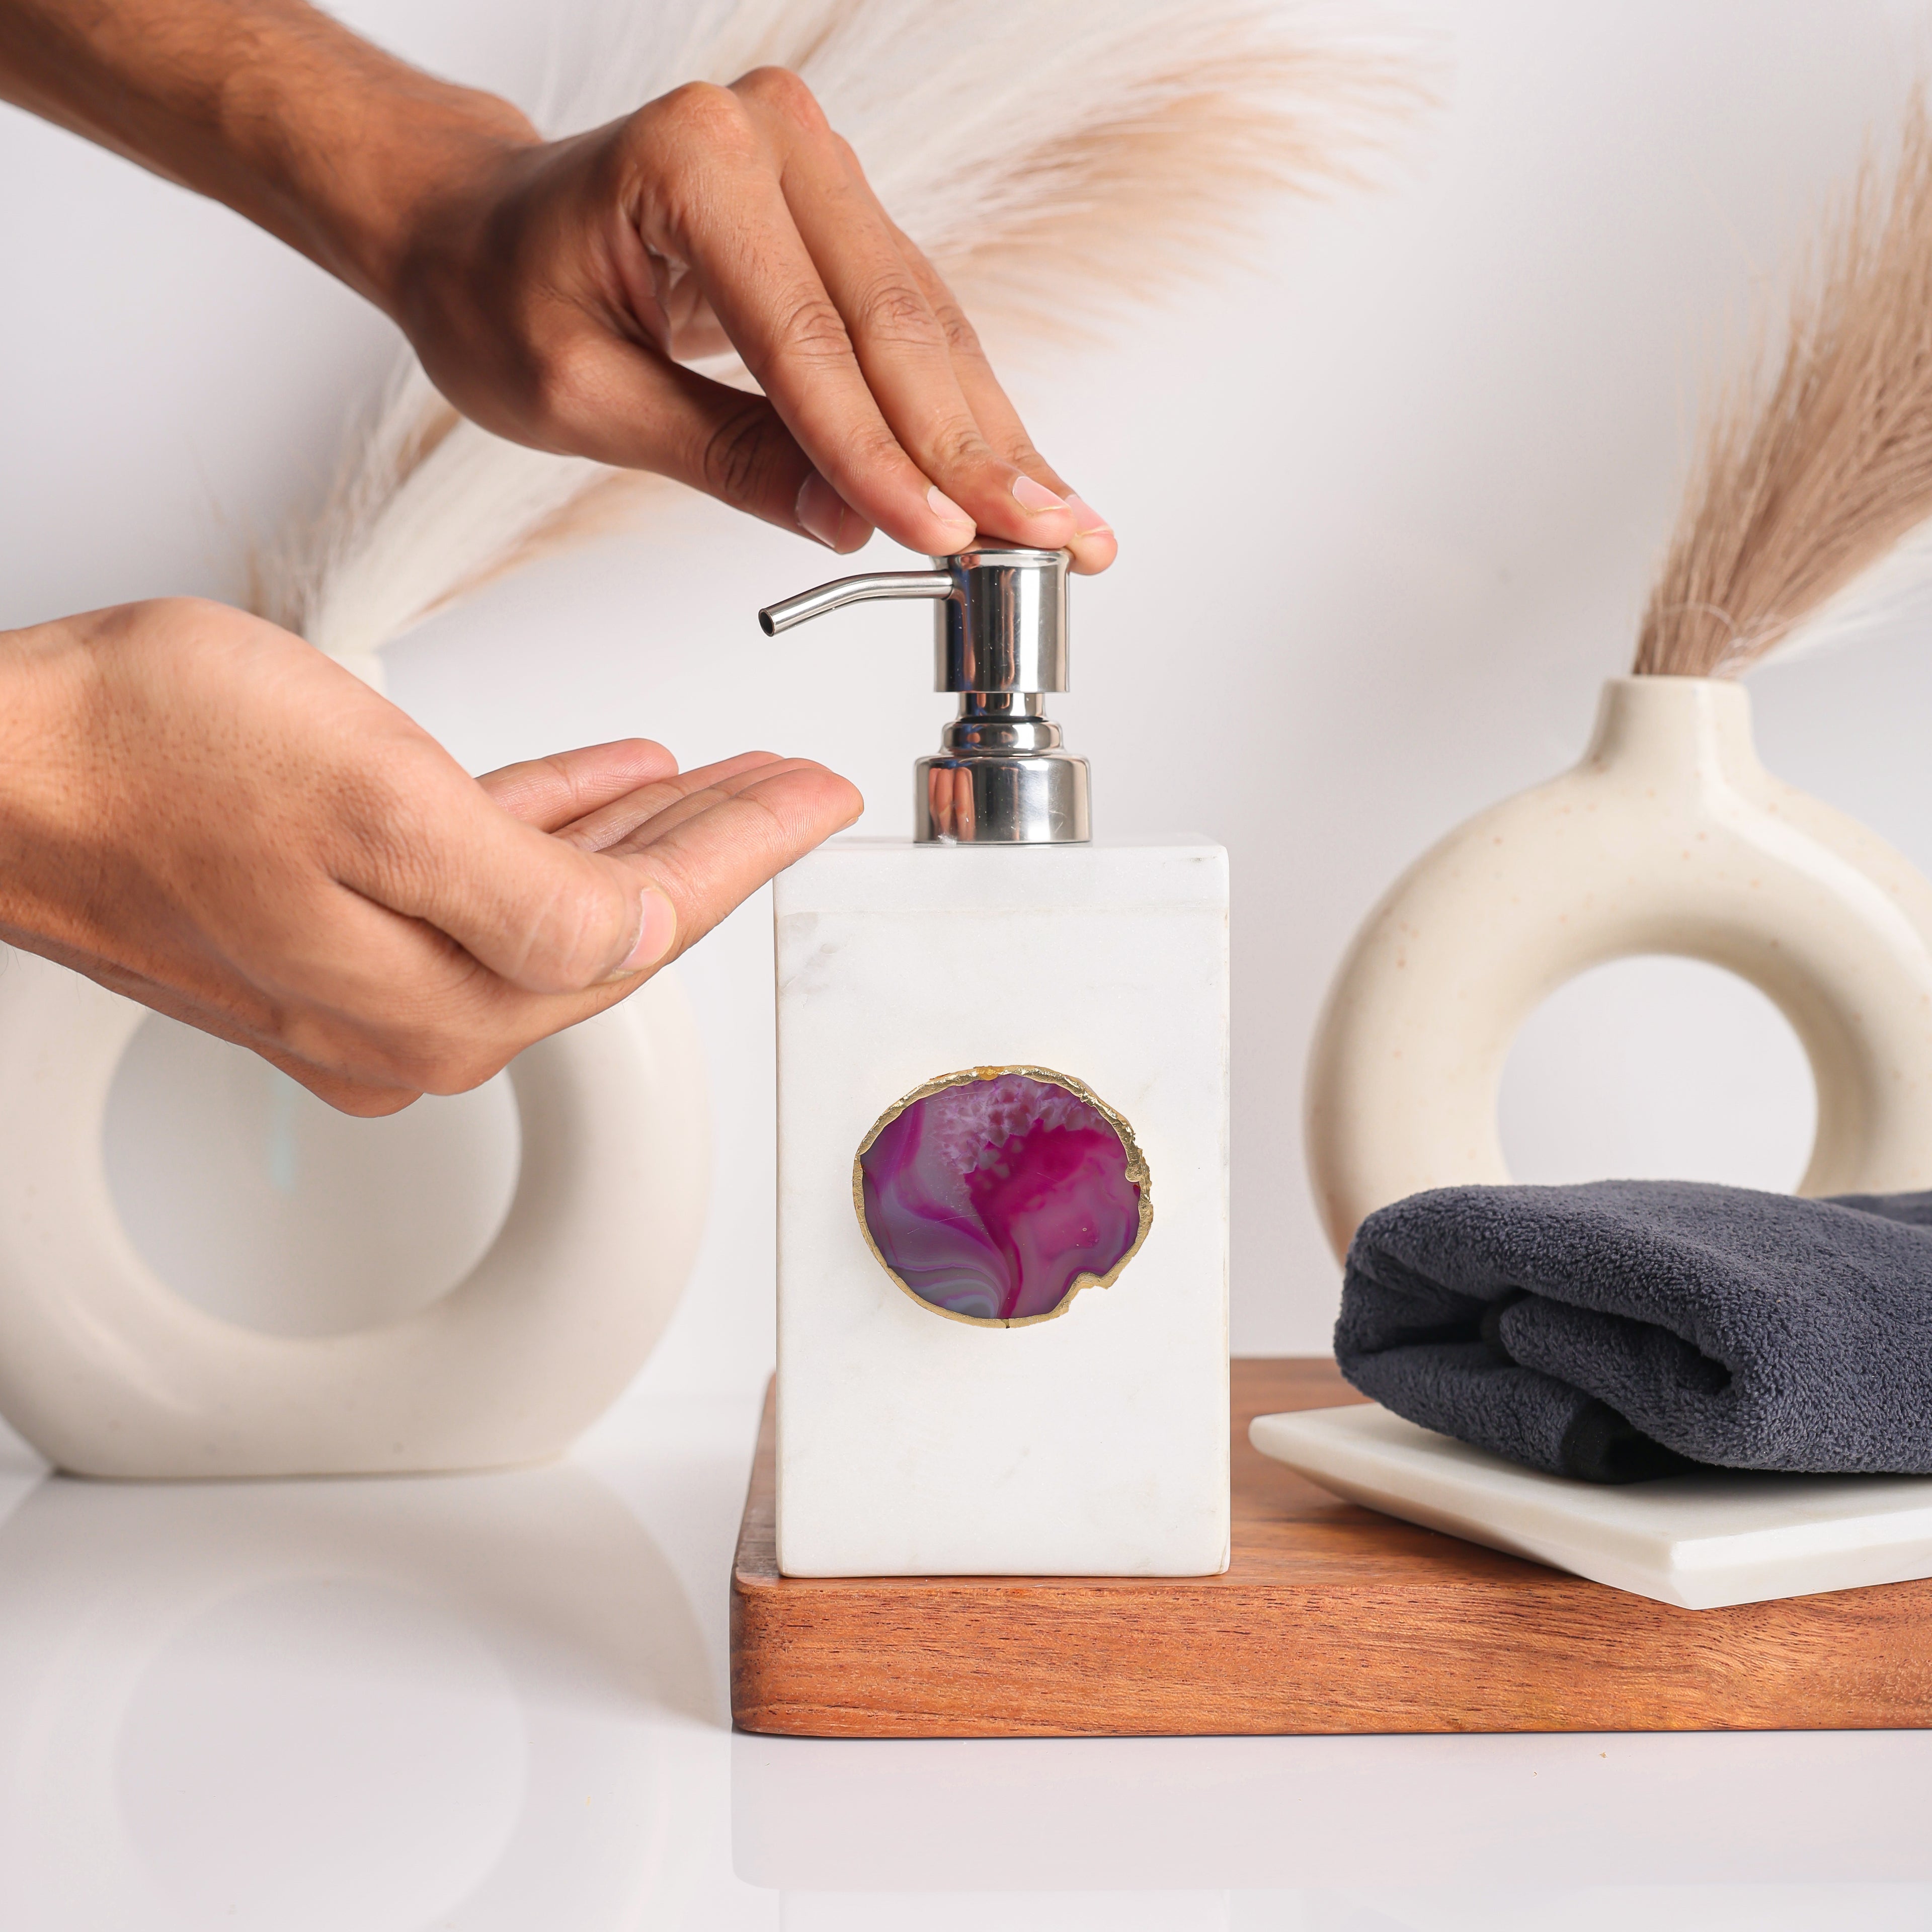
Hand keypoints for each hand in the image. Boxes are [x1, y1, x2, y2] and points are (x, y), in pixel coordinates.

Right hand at [0, 598, 859, 1114]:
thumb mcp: (376, 801)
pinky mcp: (322, 934)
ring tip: (721, 778)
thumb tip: (640, 939)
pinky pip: (476, 881)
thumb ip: (531, 891)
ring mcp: (365, 983)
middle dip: (717, 848)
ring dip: (642, 835)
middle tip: (796, 787)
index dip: (749, 851)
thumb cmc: (145, 759)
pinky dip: (549, 827)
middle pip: (613, 925)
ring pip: (553, 901)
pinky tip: (603, 784)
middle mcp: (413, 1018)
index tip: (823, 799)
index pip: (646, 925)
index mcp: (445, 998)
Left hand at [387, 68, 1117, 572]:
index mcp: (692, 162)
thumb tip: (850, 523)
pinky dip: (964, 411)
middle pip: (898, 325)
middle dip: (976, 453)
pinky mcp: (842, 215)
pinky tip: (1017, 476)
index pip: (808, 341)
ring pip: (929, 329)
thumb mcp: (583, 397)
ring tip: (1063, 526)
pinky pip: (917, 325)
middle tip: (1054, 542)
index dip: (880, 456)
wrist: (475, 227)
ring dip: (994, 438)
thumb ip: (723, 456)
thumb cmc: (500, 295)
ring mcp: (817, 167)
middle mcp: (772, 139)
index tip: (947, 542)